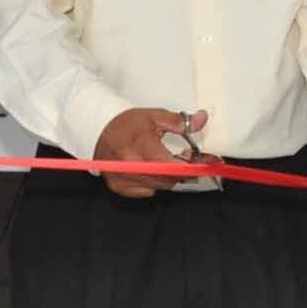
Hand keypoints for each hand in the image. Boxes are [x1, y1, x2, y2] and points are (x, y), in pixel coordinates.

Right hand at [91, 108, 206, 197]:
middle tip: (191, 158)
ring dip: (171, 176)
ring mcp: (123, 178)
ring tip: (172, 161)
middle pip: (168, 178)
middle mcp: (130, 165)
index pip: (172, 165)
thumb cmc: (126, 123)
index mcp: (140, 145)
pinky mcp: (118, 186)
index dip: (193, 166)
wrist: (98, 130)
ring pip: (159, 186)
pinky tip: (154, 169)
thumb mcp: (154, 116)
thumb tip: (201, 120)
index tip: (208, 162)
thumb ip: (179, 121)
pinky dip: (155, 182)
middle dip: (184, 170)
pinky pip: (147, 191)